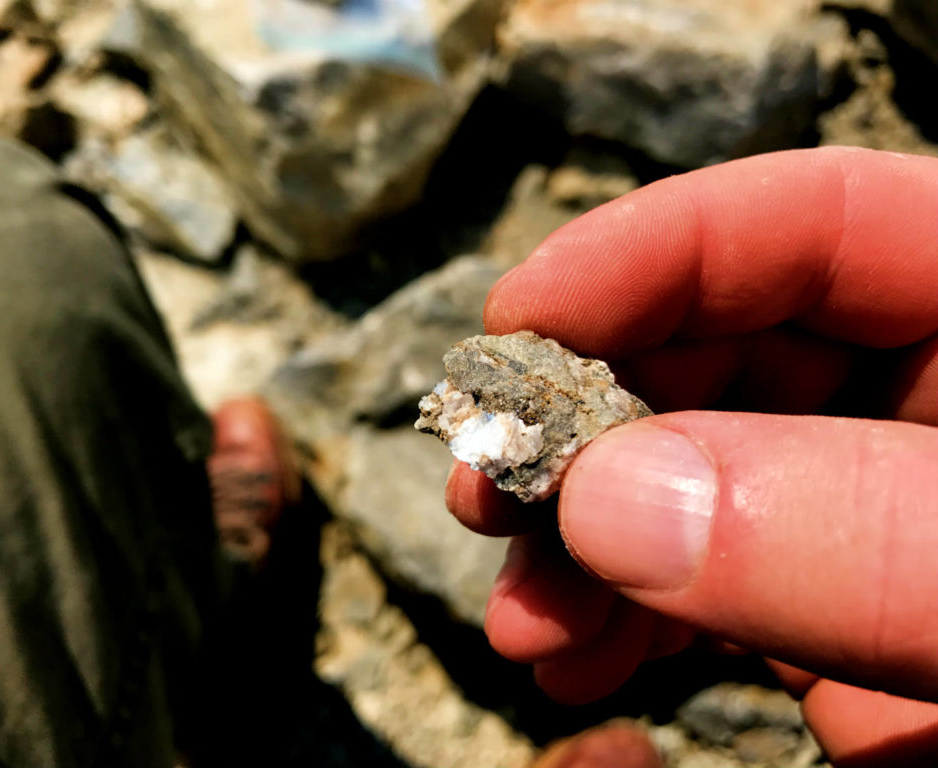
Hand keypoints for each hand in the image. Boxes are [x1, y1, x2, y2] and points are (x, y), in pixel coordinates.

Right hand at [446, 147, 937, 766]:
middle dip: (587, 429)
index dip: (645, 253)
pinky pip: (718, 588)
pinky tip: (581, 663)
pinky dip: (638, 626)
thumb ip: (879, 534)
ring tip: (524, 621)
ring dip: (592, 548)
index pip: (810, 220)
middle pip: (719, 356)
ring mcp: (880, 510)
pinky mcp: (854, 609)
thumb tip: (617, 496)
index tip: (514, 325)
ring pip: (694, 481)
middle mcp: (931, 402)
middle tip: (494, 498)